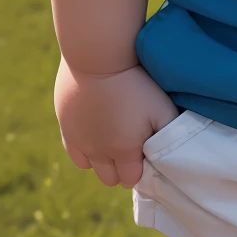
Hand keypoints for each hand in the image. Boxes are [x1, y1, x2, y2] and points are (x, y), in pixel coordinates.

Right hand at [53, 58, 178, 186]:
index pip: (132, 179)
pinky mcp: (65, 127)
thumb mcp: (162, 108)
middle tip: (132, 146)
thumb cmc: (135, 82)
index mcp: (124, 150)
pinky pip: (75, 153)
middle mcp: (98, 152)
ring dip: (103, 160)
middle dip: (122, 169)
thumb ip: (170, 136)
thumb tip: (171, 155)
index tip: (147, 153)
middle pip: (111, 179)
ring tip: (114, 139)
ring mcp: (79, 141)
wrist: (97, 57)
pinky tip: (95, 135)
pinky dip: (85, 150)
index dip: (141, 169)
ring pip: (91, 167)